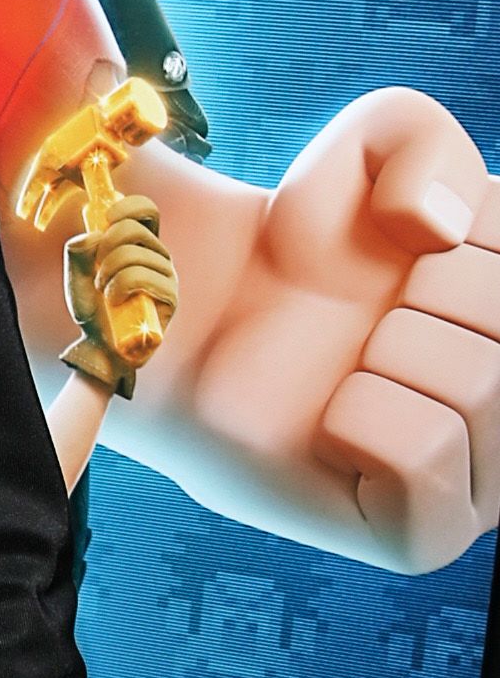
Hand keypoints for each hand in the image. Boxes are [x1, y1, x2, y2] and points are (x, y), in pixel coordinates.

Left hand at [63, 194, 177, 393]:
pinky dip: (119, 286)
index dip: (128, 206)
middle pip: (135, 228)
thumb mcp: (76, 277)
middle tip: (97, 270)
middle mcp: (158, 256)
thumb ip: (77, 252)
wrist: (99, 346)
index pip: (147, 211)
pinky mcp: (170, 297)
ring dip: (108, 272)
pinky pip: (142, 276)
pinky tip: (114, 301)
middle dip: (106, 245)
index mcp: (141, 245)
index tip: (105, 218)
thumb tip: (91, 235)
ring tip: (104, 291)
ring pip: (134, 254)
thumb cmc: (93, 310)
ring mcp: (167, 275)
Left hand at [117, 91, 499, 573]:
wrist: (205, 324)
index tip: (414, 259)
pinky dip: (364, 419)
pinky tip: (334, 421)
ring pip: (477, 388)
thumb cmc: (302, 245)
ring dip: (387, 353)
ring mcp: (487, 489)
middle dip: (423, 297)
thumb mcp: (375, 145)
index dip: (464, 242)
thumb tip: (438, 227)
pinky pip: (424, 453)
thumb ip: (426, 139)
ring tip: (352, 366)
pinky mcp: (425, 538)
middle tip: (369, 320)